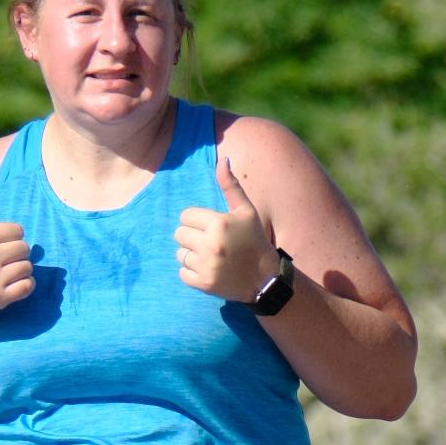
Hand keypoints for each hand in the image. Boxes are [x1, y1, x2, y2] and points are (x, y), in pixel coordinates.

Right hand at [0, 170, 33, 340]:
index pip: (17, 230)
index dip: (11, 238)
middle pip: (24, 248)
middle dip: (18, 255)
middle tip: (3, 262)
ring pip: (28, 267)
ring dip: (22, 271)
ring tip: (7, 274)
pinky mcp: (0, 297)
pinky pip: (28, 286)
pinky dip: (26, 286)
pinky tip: (13, 286)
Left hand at [175, 147, 281, 302]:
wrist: (265, 278)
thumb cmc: (255, 240)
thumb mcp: (246, 211)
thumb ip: (231, 186)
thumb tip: (223, 160)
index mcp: (219, 223)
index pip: (185, 216)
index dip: (196, 220)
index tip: (210, 227)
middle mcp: (210, 244)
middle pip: (179, 234)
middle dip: (192, 237)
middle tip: (209, 242)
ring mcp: (206, 265)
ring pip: (180, 254)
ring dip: (191, 255)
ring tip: (210, 257)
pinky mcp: (204, 284)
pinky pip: (182, 273)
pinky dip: (191, 272)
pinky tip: (208, 269)